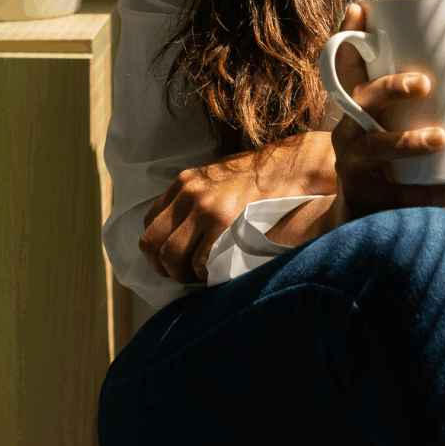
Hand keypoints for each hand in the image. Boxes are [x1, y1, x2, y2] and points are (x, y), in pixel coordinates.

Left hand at [139, 130, 336, 283]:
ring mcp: (206, 210)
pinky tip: (219, 272)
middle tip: (182, 275)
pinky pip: (201, 263)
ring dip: (183, 274)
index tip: (172, 258)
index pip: (150, 223)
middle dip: (164, 267)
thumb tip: (185, 229)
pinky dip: (206, 275)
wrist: (294, 168)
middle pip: (153, 244)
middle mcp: (189, 195)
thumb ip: (197, 197)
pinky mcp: (225, 225)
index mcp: (185, 183)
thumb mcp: (219, 176)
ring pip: (173, 258)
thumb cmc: (262, 176)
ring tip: (200, 277)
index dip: (158, 247)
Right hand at [266, 3, 444, 246]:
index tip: (360, 9)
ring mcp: (353, 167)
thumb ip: (423, 103)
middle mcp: (347, 132)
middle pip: (359, 103)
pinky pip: (396, 197)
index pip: (345, 68)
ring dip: (407, 142)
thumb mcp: (390, 125)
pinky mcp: (367, 200)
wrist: (360, 216)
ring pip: (374, 149)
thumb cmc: (385, 158)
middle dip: (389, 88)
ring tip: (441, 138)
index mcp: (354, 108)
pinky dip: (428, 195)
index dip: (348, 37)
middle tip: (423, 82)